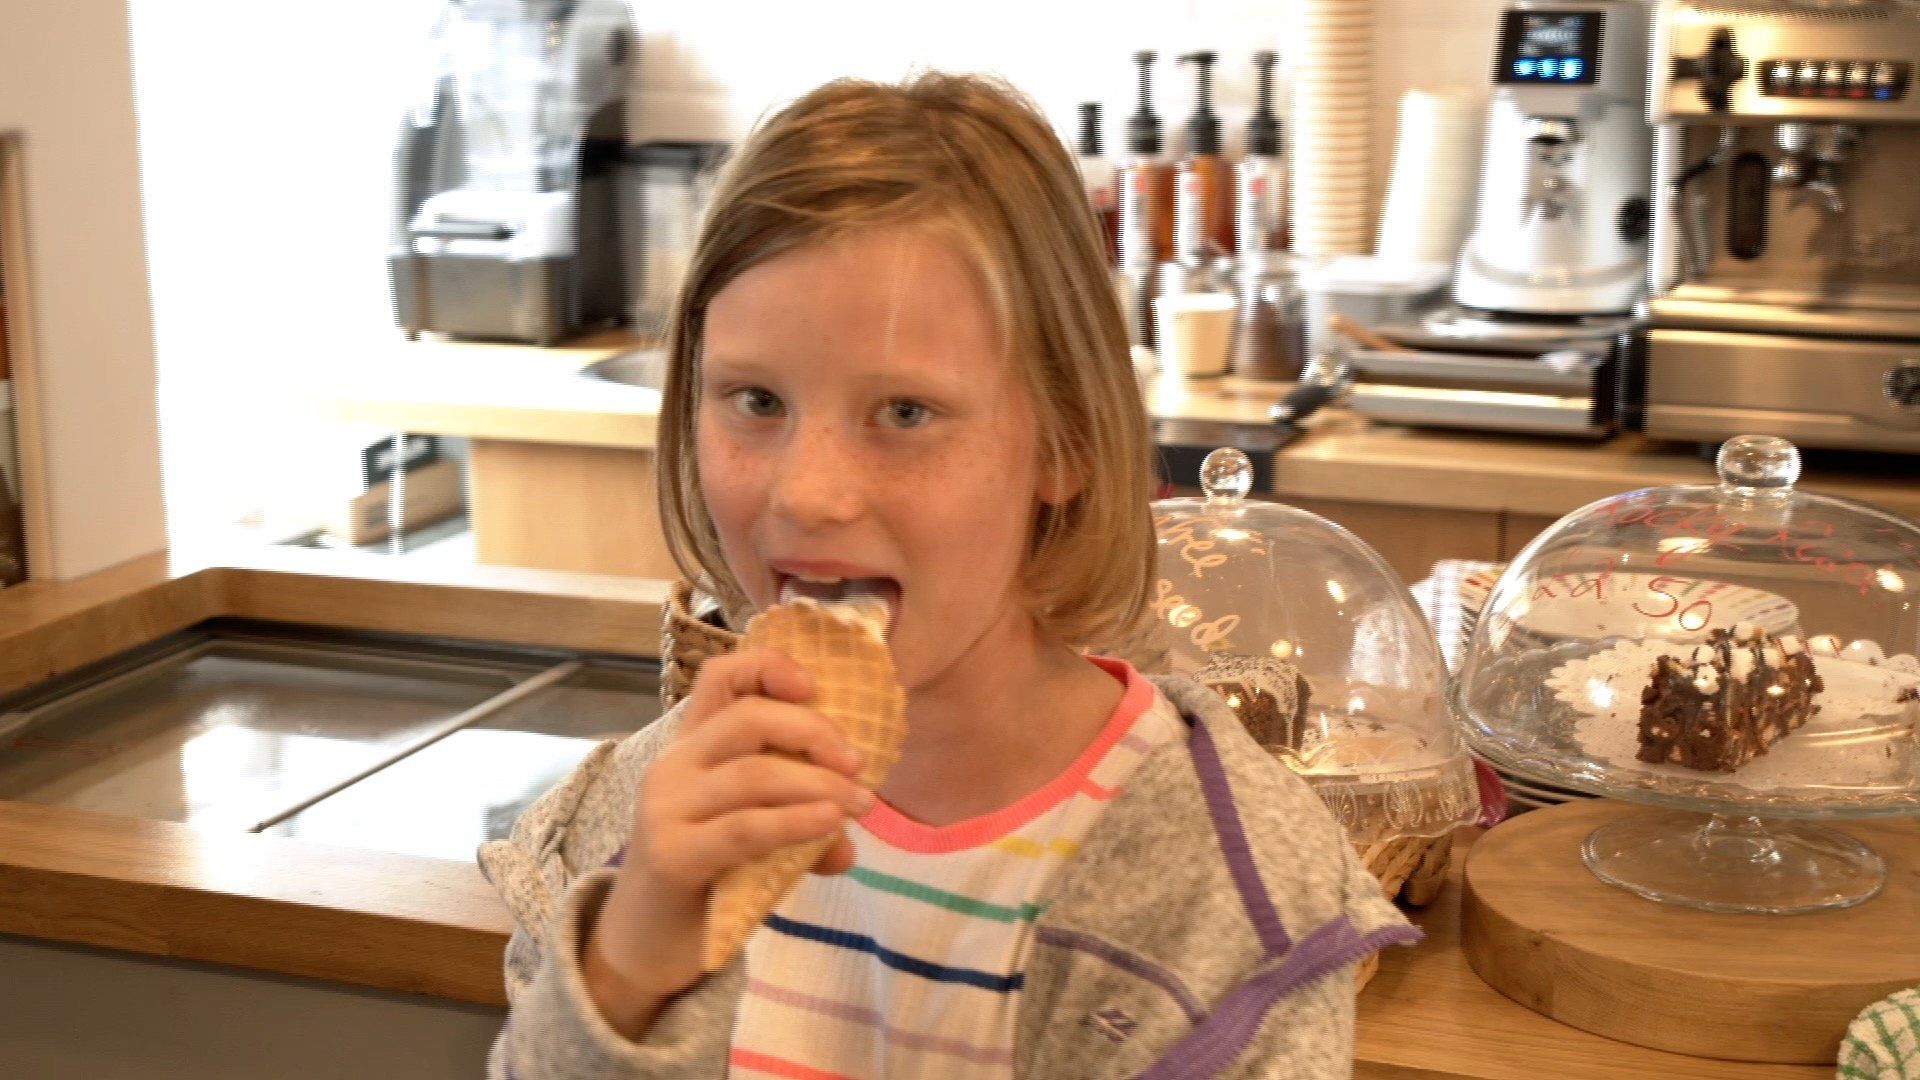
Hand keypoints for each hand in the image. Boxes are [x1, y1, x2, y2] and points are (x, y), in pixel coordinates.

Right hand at [583, 647, 871, 1034]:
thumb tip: (850, 838)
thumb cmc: (708, 876)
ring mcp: (667, 808)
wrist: (645, 943)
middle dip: (813, 732)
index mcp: (693, 746)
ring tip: (859, 804)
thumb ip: (797, 825)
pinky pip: (746, 827)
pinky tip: (830, 825)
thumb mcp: (756, 840)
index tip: (815, 686)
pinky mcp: (673, 854)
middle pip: (747, 718)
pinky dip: (796, 821)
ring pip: (753, 773)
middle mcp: (674, 766)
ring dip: (819, 785)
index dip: (768, 667)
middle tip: (858, 764)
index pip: (721, 678)